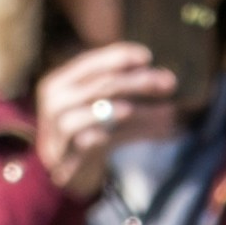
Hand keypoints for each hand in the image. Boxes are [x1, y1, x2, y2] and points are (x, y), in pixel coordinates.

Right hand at [29, 42, 179, 198]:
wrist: (61, 169)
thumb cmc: (84, 127)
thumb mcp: (97, 102)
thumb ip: (122, 87)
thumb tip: (165, 79)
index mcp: (60, 81)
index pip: (91, 62)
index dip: (119, 55)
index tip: (148, 56)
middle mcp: (55, 100)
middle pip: (101, 85)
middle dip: (138, 82)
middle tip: (169, 83)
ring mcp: (59, 128)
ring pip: (102, 112)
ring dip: (136, 111)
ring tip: (161, 111)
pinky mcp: (68, 153)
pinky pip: (100, 140)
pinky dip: (122, 135)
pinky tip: (145, 132)